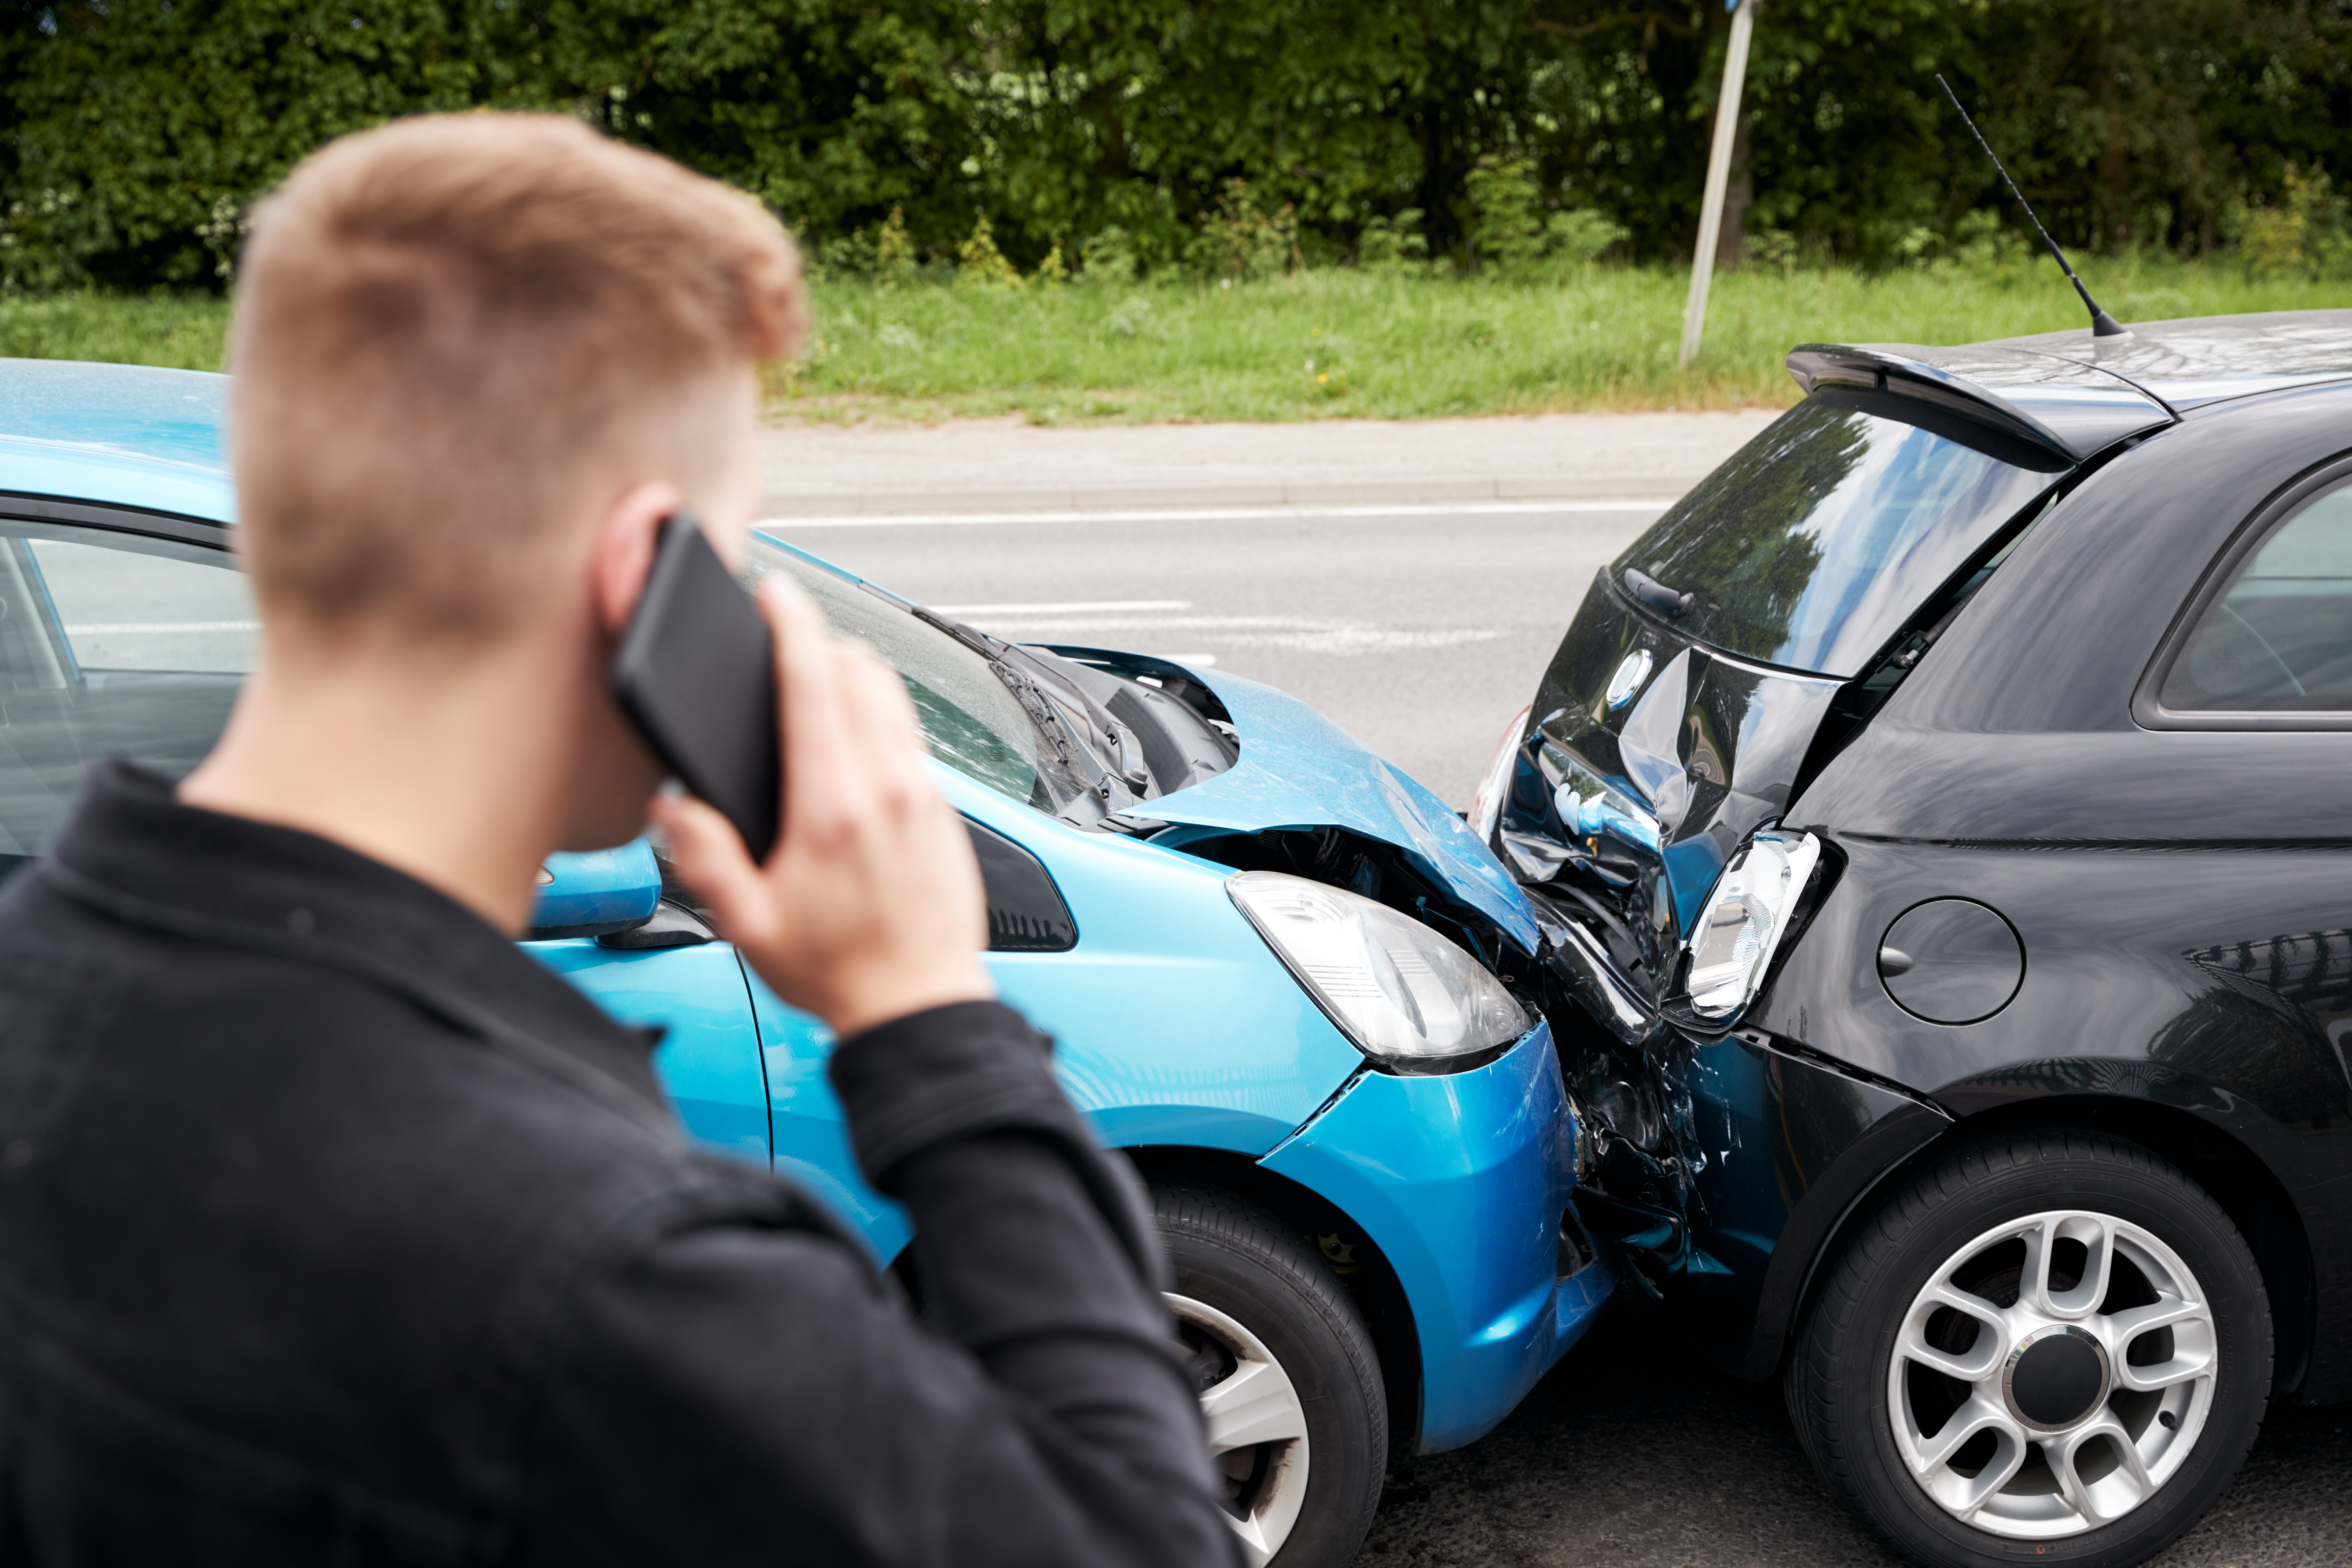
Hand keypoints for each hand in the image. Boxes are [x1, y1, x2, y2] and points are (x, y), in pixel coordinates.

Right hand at [653, 575, 993, 1039]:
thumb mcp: (749, 928)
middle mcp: (889, 790)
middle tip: (786, 641)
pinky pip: (913, 737)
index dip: (793, 628)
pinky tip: (856, 740)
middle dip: (821, 645)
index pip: (815, 687)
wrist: (922, 1006)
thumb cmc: (839, 971)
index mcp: (834, 810)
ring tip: (819, 677)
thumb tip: (674, 808)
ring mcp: (925, 797)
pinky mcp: (946, 811)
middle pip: (862, 674)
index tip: (777, 595)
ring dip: (856, 674)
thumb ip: (706, 862)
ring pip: (895, 698)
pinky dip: (882, 718)